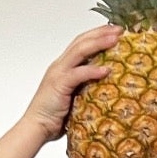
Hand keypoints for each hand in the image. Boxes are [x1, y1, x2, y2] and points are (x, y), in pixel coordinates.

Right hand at [22, 26, 122, 141]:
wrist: (36, 127)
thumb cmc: (54, 116)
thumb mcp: (74, 97)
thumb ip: (85, 87)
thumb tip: (106, 85)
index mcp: (63, 67)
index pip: (80, 43)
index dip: (97, 34)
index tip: (114, 31)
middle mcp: (60, 65)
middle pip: (81, 41)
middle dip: (101, 32)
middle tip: (119, 29)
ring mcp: (58, 73)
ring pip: (80, 50)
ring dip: (99, 43)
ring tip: (115, 40)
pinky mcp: (59, 85)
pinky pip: (78, 74)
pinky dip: (92, 70)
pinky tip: (106, 70)